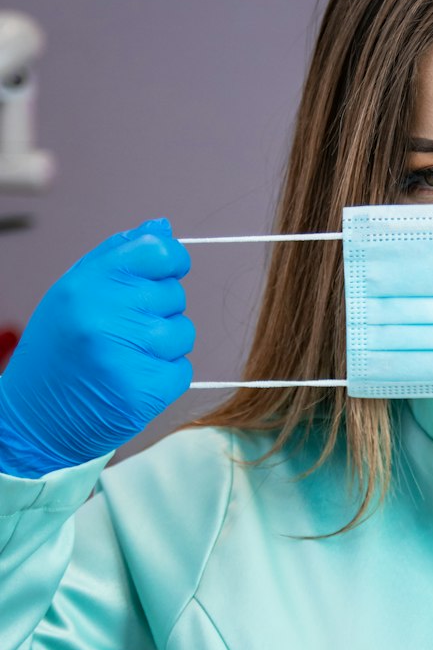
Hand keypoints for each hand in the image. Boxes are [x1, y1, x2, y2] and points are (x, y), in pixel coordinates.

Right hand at [0, 218, 194, 477]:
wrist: (32, 419)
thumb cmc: (57, 349)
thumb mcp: (73, 291)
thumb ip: (119, 256)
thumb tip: (164, 230)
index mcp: (87, 285)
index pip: (157, 252)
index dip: (172, 260)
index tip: (169, 270)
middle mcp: (105, 317)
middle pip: (173, 295)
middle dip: (159, 310)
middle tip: (124, 330)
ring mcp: (125, 357)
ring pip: (183, 333)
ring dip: (164, 345)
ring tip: (127, 356)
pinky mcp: (143, 394)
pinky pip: (182, 370)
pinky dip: (165, 375)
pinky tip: (133, 379)